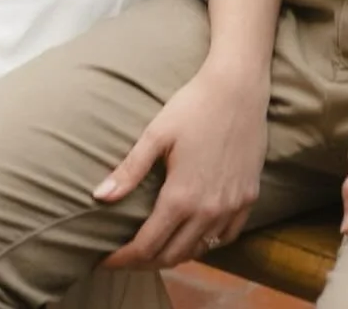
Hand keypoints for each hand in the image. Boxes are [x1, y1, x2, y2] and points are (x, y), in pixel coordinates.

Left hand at [93, 59, 270, 269]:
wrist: (239, 86)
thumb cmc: (194, 105)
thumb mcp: (157, 134)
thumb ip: (130, 170)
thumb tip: (98, 197)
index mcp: (181, 197)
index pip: (146, 246)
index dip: (122, 258)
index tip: (104, 260)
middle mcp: (208, 211)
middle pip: (171, 256)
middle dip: (144, 261)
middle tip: (125, 255)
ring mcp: (231, 207)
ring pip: (199, 250)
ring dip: (174, 254)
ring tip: (154, 247)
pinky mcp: (249, 198)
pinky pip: (226, 237)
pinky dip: (206, 243)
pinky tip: (193, 234)